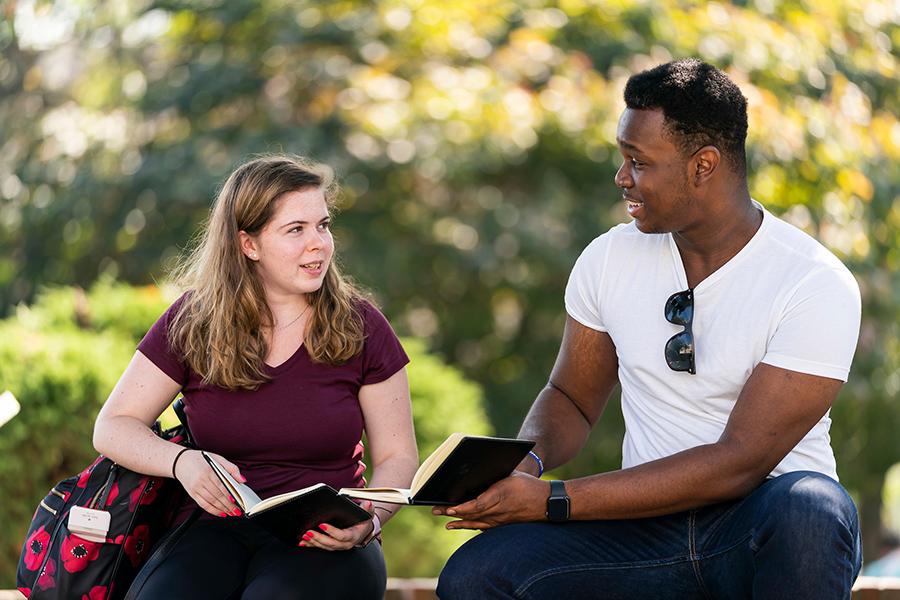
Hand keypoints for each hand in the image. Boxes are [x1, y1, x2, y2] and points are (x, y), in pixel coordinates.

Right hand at [174, 450, 242, 517]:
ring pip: (211, 502)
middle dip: (228, 505)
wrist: (180, 461)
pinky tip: (221, 512)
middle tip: (237, 510)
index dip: (229, 494)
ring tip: (231, 512)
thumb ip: (232, 468)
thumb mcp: (218, 458)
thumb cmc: (200, 459)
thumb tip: (242, 480)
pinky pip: (203, 505)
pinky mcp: (192, 494)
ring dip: (222, 509)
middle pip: (217, 496)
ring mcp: (196, 488)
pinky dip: (213, 510)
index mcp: (208, 470)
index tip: (237, 500)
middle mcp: (201, 480)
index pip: (221, 485)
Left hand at [299, 501, 375, 550]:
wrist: (363, 529)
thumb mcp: (367, 513)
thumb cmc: (363, 520)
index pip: (342, 536)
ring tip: (304, 535)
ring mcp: (338, 546)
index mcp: (354, 536)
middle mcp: (346, 544)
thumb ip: (367, 508)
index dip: (332, 531)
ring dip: (314, 542)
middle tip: (309, 531)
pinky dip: (311, 545)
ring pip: (324, 546)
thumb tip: (368, 503)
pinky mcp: (332, 546)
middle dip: (319, 538)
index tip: (322, 525)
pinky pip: (321, 547)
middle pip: (331, 543)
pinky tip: (303, 542)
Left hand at [432, 471, 549, 529]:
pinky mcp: (503, 525)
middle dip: (454, 513)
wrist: (547, 503)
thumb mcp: (511, 475)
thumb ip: (494, 475)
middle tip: (437, 510)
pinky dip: (470, 526)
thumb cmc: (529, 485)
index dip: (462, 508)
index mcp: (501, 495)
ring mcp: (501, 520)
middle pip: (472, 514)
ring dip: (460, 522)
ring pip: (476, 522)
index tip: (450, 508)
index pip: (477, 504)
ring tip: (445, 521)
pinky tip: (459, 525)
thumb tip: (475, 470)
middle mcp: (499, 511)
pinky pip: (483, 526)